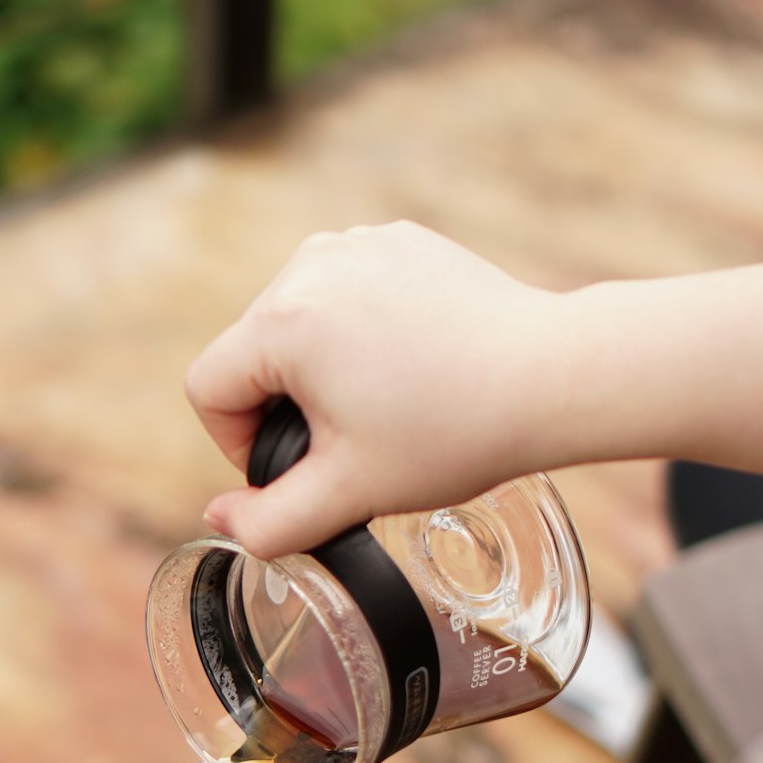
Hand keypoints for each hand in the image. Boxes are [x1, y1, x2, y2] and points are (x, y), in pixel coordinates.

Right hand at [186, 221, 563, 557]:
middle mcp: (311, 263)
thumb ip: (270, 522)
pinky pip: (345, 292)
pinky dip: (361, 330)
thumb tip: (220, 519)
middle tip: (354, 441)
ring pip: (296, 319)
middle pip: (249, 349)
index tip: (300, 468)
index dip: (238, 444)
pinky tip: (411, 364)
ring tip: (385, 400)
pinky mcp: (398, 240)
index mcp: (285, 320)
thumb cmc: (455, 432)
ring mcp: (357, 243)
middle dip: (283, 403)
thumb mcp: (351, 492)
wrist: (553, 375)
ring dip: (320, 366)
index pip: (209, 387)